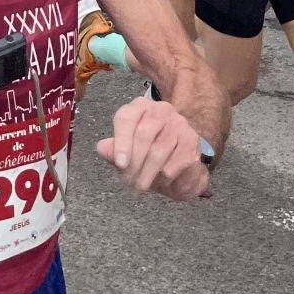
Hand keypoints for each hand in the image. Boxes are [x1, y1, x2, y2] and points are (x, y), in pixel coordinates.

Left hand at [94, 95, 208, 199]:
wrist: (180, 169)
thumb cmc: (148, 155)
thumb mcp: (126, 152)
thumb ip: (112, 149)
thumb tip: (102, 148)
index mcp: (140, 107)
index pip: (127, 118)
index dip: (121, 142)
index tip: (119, 164)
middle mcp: (161, 110)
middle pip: (144, 135)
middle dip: (134, 163)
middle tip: (128, 182)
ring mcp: (179, 124)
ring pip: (159, 151)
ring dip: (147, 173)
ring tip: (140, 185)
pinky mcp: (191, 141)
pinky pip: (174, 163)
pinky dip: (164, 177)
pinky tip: (161, 181)